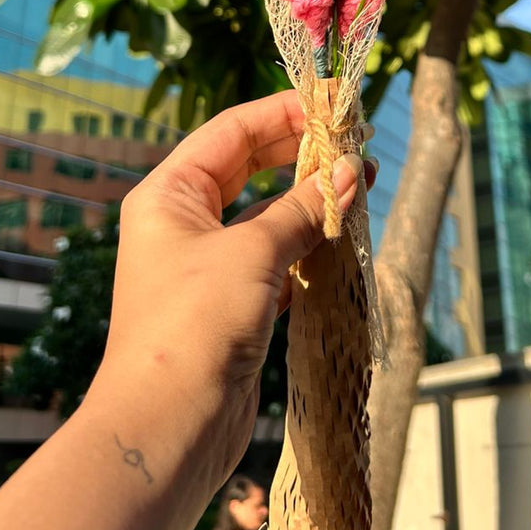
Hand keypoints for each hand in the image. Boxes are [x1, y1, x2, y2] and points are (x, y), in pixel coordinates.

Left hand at [88, 90, 368, 491]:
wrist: (168, 425)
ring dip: (311, 202)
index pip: (232, 131)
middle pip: (249, 167)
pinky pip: (276, 259)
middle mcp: (182, 223)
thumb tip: (355, 170)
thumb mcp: (254, 252)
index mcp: (169, 194)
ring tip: (362, 185)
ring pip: (266, 216)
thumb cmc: (196, 323)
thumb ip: (305, 208)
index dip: (283, 113)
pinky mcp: (230, 305)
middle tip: (356, 142)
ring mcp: (206, 265)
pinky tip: (344, 239)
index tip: (334, 104)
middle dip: (303, 154)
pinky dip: (308, 247)